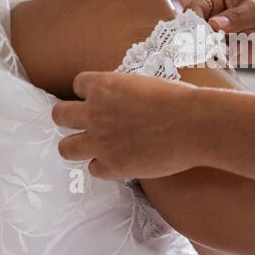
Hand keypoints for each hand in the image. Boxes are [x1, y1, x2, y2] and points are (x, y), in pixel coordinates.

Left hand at [52, 72, 201, 180]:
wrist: (195, 125)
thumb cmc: (180, 100)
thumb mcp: (144, 83)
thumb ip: (124, 91)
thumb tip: (121, 98)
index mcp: (103, 86)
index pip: (77, 85)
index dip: (89, 93)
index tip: (100, 100)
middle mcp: (95, 113)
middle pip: (59, 115)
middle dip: (69, 119)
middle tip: (85, 124)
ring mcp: (101, 142)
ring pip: (65, 148)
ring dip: (77, 146)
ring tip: (93, 147)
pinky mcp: (113, 167)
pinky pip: (94, 170)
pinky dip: (105, 167)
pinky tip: (119, 162)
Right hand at [186, 0, 254, 64]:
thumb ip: (236, 17)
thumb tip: (214, 23)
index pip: (194, 7)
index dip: (194, 20)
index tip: (202, 33)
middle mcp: (208, 14)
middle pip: (191, 28)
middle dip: (198, 39)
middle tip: (213, 47)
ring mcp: (211, 33)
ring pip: (198, 45)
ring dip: (206, 53)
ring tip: (225, 53)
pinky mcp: (217, 50)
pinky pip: (209, 58)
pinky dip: (214, 61)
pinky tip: (226, 60)